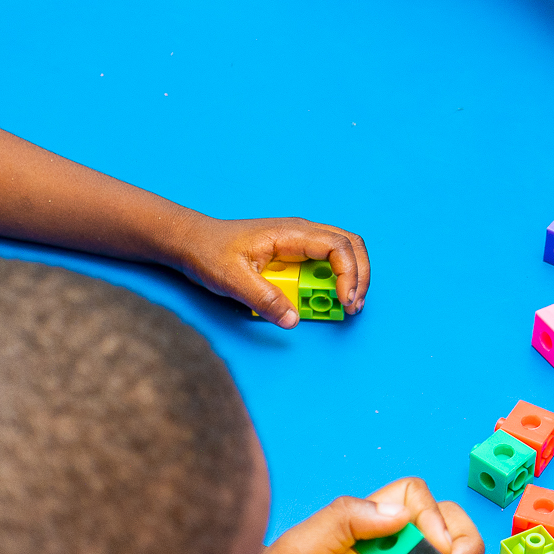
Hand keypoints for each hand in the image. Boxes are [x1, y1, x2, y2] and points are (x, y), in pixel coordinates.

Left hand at [176, 215, 371, 328]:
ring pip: (342, 253)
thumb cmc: (210, 253)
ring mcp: (299, 243)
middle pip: (350, 245)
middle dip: (360, 276)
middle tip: (354, 306)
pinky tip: (325, 300)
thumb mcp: (232, 279)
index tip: (345, 301)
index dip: (350, 274)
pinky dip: (333, 282)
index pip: (338, 246)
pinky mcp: (294, 255)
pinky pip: (324, 265)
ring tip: (345, 306)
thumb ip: (264, 299)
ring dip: (350, 278)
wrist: (193, 243)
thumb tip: (293, 320)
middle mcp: (301, 234)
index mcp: (291, 233)